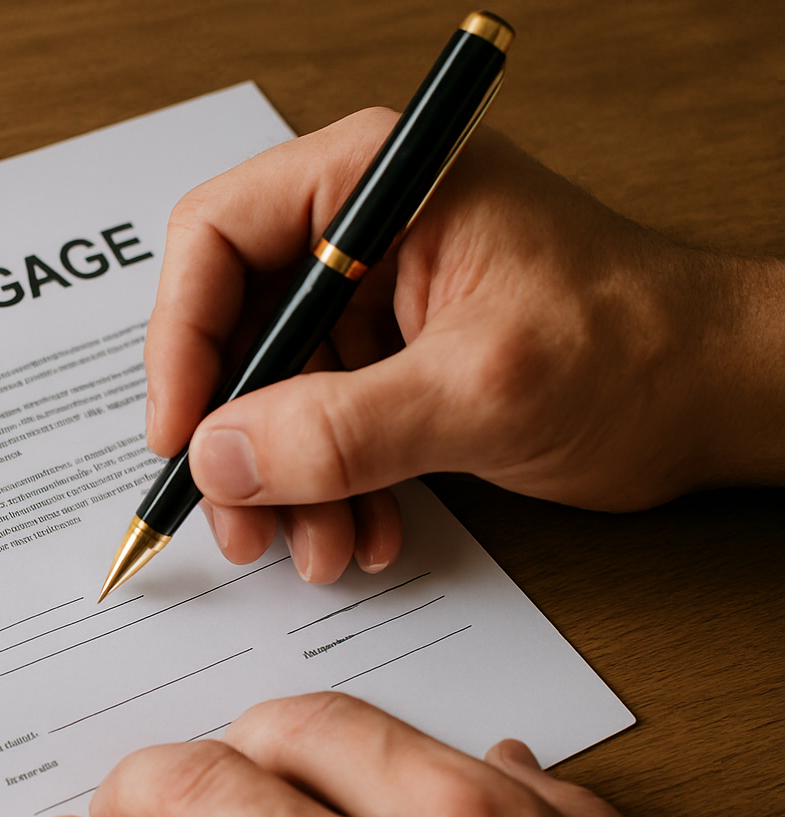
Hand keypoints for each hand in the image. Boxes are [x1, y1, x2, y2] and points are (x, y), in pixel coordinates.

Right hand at [145, 108, 784, 581]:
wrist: (719, 397)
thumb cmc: (637, 349)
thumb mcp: (480, 390)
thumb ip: (341, 428)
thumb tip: (220, 459)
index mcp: (377, 182)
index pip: (218, 238)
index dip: (183, 341)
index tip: (183, 436)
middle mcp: (363, 228)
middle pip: (235, 326)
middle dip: (236, 438)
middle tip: (242, 523)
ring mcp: (376, 297)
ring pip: (271, 392)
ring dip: (283, 482)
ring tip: (318, 548)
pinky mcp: (391, 358)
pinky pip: (319, 426)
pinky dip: (328, 489)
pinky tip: (364, 533)